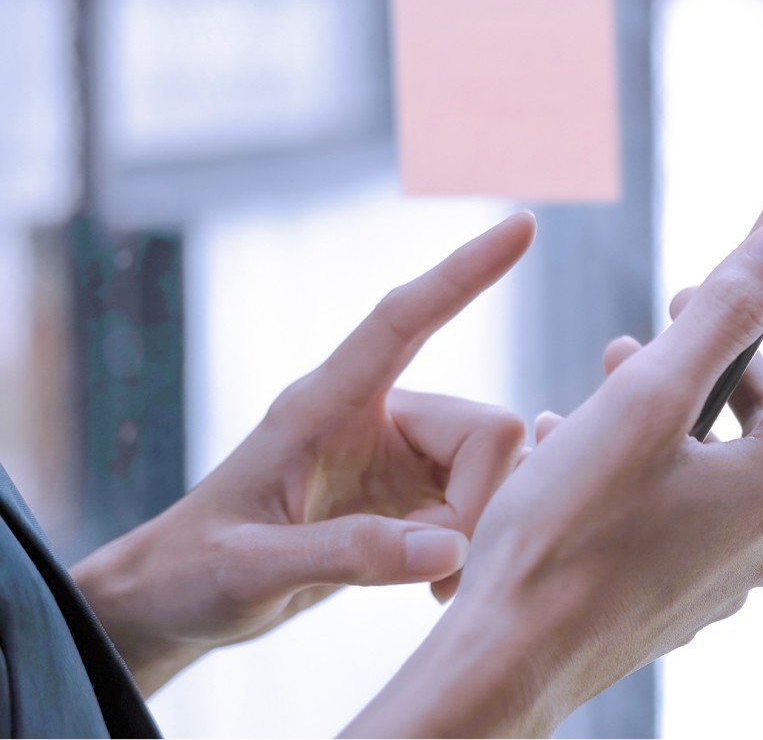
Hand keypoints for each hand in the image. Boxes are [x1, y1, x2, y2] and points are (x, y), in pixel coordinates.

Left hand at [72, 212, 536, 695]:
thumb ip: (349, 555)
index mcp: (324, 404)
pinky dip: (471, 547)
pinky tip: (434, 585)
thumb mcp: (254, 569)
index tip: (521, 225)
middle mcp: (375, 416)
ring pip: (493, 467)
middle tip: (434, 573)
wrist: (178, 601)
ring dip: (477, 529)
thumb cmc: (195, 572)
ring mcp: (401, 454)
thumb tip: (449, 548)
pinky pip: (482, 502)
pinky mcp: (415, 492)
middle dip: (478, 502)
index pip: (402, 320)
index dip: (463, 274)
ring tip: (430, 587)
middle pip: (485, 428)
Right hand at [346, 210, 762, 737]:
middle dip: (725, 344)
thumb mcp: (646, 396)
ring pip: (723, 452)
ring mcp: (730, 566)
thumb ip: (727, 309)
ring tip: (615, 365)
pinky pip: (684, 499)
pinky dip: (647, 454)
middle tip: (669, 309)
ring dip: (678, 395)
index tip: (756, 247)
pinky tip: (578, 439)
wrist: (505, 662)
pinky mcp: (683, 587)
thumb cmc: (565, 535)